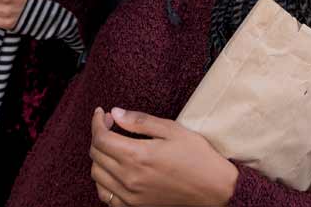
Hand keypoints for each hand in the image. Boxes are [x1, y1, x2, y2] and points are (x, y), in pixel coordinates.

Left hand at [89, 107, 237, 206]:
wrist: (214, 189)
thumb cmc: (197, 157)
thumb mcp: (172, 130)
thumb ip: (140, 121)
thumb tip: (115, 112)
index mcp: (138, 156)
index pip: (101, 138)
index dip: (97, 122)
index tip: (102, 113)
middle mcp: (129, 178)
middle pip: (96, 154)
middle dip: (98, 134)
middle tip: (111, 124)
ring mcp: (130, 195)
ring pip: (96, 174)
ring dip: (99, 156)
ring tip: (112, 145)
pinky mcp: (134, 206)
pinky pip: (105, 195)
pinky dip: (102, 180)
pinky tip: (113, 170)